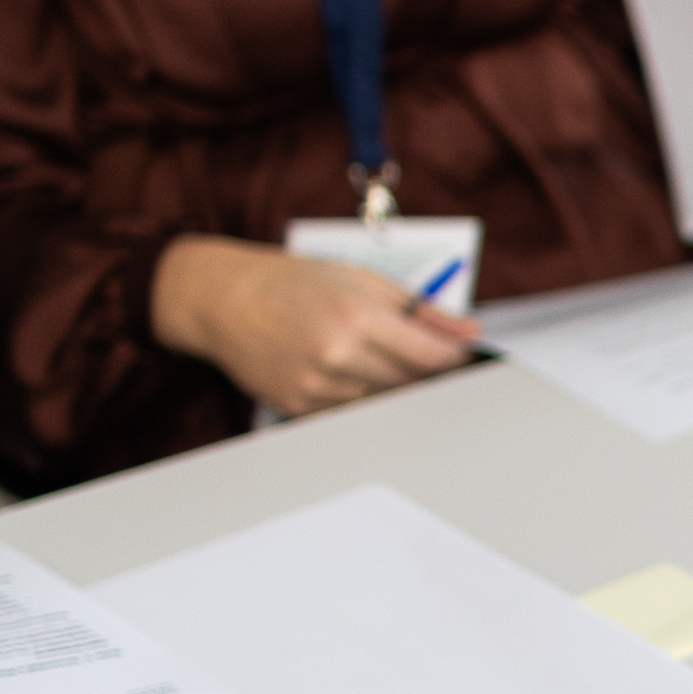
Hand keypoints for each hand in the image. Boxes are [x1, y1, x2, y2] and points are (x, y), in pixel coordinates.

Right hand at [150, 235, 478, 416]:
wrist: (224, 299)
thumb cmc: (292, 283)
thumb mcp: (362, 278)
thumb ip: (421, 308)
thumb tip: (468, 330)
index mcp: (357, 315)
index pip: (431, 356)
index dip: (455, 359)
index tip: (459, 354)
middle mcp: (337, 354)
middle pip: (412, 385)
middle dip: (427, 374)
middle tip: (425, 359)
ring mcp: (317, 386)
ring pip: (384, 404)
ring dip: (395, 389)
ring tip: (379, 360)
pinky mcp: (300, 407)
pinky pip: (351, 414)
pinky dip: (363, 399)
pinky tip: (351, 376)